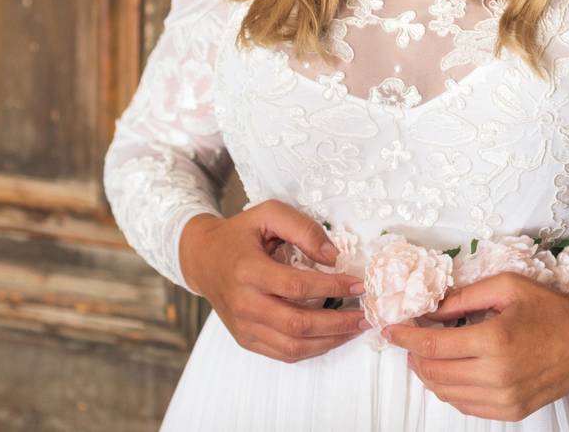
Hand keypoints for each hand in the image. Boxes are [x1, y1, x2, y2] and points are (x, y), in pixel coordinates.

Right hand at [178, 200, 368, 362]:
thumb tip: (333, 256)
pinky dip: (313, 349)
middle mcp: (244, 303)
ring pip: (293, 345)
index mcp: (248, 271)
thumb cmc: (239, 234)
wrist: (202, 259)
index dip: (332, 287)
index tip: (360, 283)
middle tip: (366, 314)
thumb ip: (303, 228)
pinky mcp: (246, 339)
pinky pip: (283, 353)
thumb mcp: (268, 214)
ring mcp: (244, 326)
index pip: (297, 286)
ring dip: (330, 340)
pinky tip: (333, 336)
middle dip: (338, 322)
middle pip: (297, 323)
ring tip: (356, 328)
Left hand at [384, 272, 568, 420]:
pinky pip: (466, 406)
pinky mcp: (512, 411)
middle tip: (412, 337)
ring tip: (431, 353)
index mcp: (494, 340)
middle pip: (433, 371)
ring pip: (446, 392)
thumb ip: (463, 298)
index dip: (405, 336)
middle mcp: (497, 375)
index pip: (432, 344)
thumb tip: (428, 308)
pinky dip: (451, 389)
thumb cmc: (552, 308)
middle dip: (415, 354)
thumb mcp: (507, 287)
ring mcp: (504, 399)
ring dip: (430, 373)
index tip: (390, 329)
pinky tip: (454, 370)